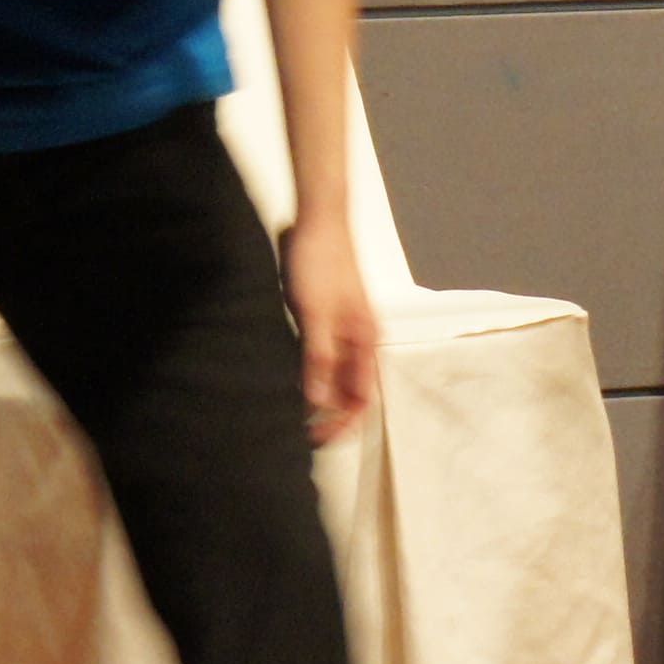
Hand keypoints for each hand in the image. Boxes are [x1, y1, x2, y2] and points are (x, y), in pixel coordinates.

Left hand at [283, 220, 379, 443]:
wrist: (319, 221)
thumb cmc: (320, 264)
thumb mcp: (316, 314)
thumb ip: (319, 357)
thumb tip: (318, 402)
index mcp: (366, 338)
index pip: (363, 396)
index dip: (343, 424)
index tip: (317, 441)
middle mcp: (361, 338)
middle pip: (356, 392)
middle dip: (336, 419)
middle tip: (305, 438)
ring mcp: (346, 329)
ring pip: (343, 378)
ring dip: (326, 401)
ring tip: (299, 419)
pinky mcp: (329, 320)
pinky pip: (328, 361)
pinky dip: (317, 380)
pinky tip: (297, 384)